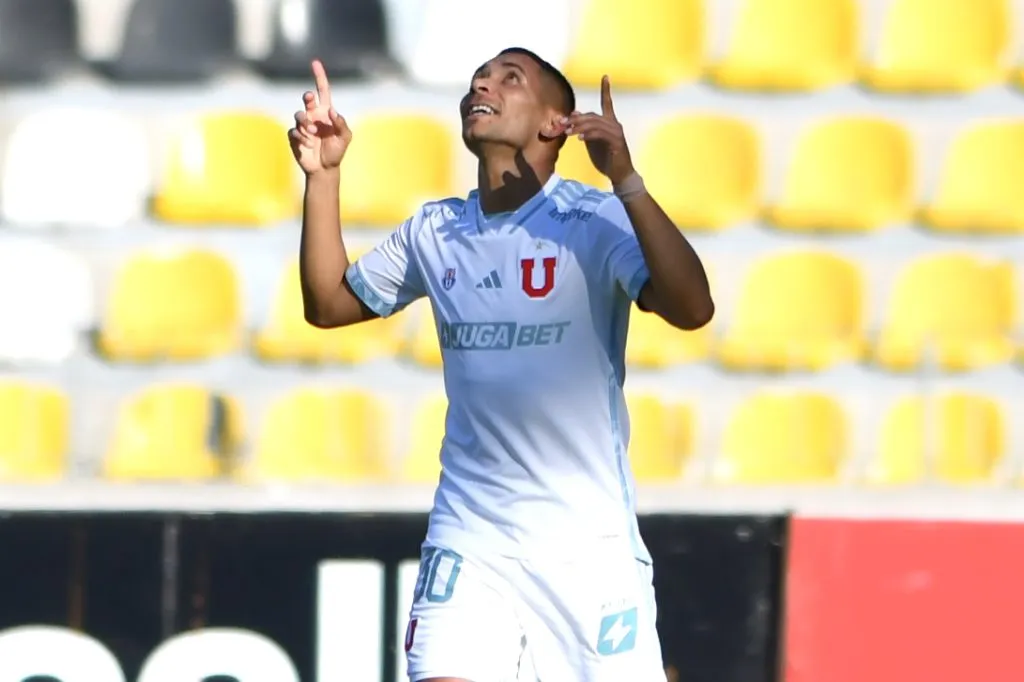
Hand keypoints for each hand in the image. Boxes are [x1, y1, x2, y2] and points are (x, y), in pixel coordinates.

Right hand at [288, 60, 352, 175]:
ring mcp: (303, 125)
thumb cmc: (336, 152)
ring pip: (299, 114)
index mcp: (326, 113)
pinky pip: (293, 131)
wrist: (324, 168)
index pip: (322, 90)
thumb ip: (341, 124)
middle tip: (310, 99)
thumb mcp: (345, 138)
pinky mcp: (294, 135)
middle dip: (307, 98)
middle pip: (307, 99)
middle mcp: (313, 115)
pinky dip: (301, 137)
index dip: (319, 76)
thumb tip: (332, 111)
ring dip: (305, 122)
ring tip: (313, 133)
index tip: (315, 62)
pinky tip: (308, 144)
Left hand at [565, 76, 634, 185]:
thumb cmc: (606, 158)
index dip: (606, 90)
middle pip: (592, 116)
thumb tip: (574, 115)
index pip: (607, 103)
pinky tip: (580, 138)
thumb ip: (586, 128)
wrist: (619, 173)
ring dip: (579, 127)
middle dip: (576, 119)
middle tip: (562, 123)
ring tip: (568, 132)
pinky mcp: (617, 142)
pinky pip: (600, 134)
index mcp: (610, 123)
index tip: (606, 76)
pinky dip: (589, 135)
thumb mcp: (593, 141)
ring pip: (595, 124)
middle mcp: (614, 124)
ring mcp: (616, 133)